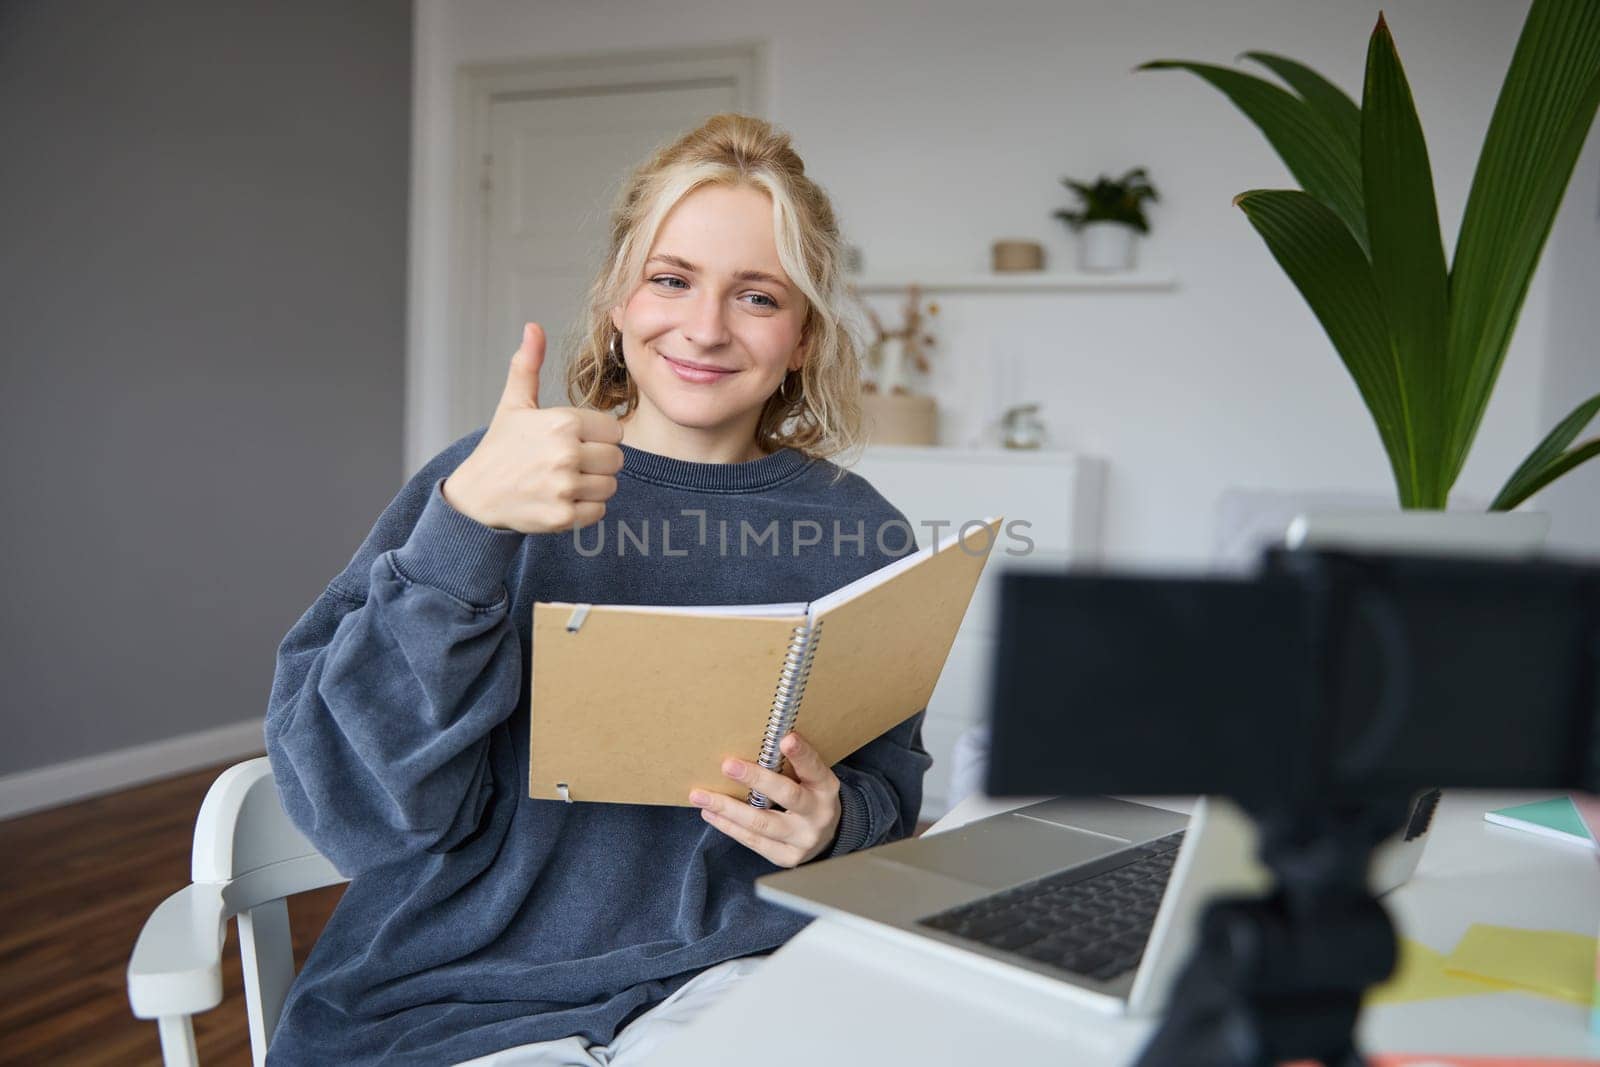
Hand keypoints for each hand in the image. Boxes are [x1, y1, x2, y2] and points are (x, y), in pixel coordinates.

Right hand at [442, 322, 624, 533]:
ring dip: (593, 486)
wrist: (475, 495)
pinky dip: (585, 509)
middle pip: (617, 460)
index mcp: (562, 422)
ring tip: (565, 481)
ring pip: (610, 486)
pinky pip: (598, 512)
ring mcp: (564, 487)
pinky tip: (561, 499)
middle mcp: (565, 454)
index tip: (576, 441)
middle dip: (599, 462)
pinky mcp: (562, 517)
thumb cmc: (500, 448)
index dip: (598, 437)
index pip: (615, 432)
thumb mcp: (514, 403)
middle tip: (570, 463)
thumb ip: (529, 365)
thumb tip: (534, 327)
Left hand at [690, 732, 841, 867]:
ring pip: (761, 823)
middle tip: (728, 765)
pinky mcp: (786, 856)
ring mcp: (802, 839)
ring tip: (701, 795)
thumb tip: (752, 742)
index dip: (801, 754)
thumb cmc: (809, 797)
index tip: (785, 739)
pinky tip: (710, 813)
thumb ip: (790, 764)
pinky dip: (728, 826)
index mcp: (826, 788)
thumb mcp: (810, 778)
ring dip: (728, 808)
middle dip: (756, 779)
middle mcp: (818, 815)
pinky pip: (753, 840)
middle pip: (787, 796)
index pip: (814, 768)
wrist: (824, 836)